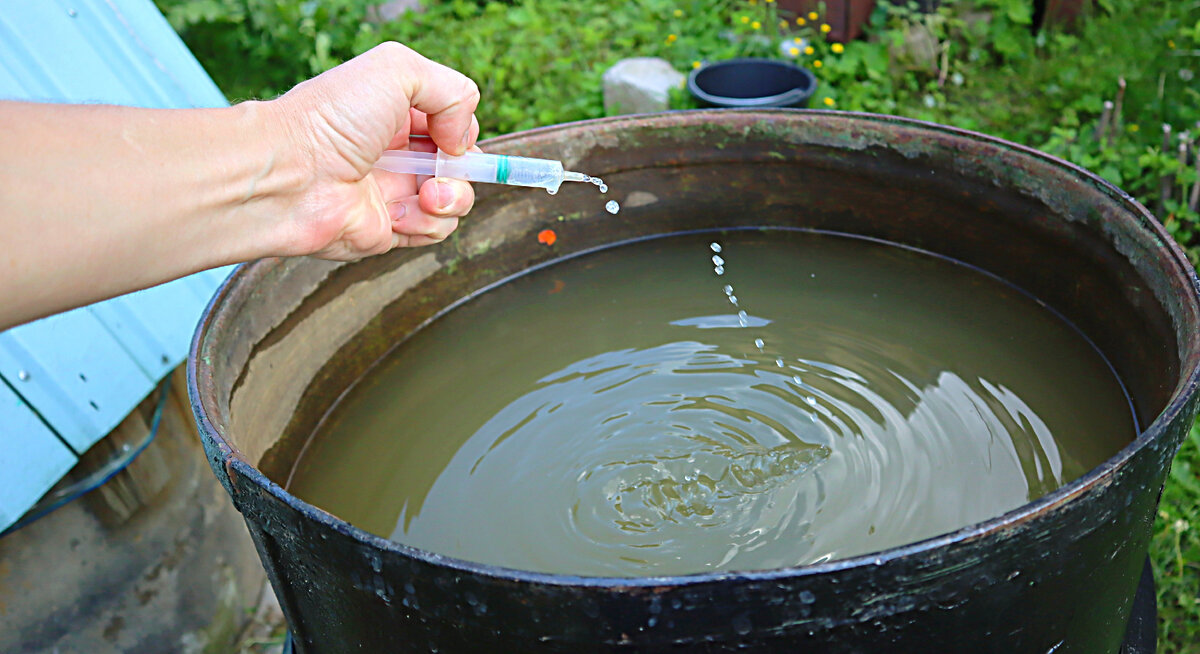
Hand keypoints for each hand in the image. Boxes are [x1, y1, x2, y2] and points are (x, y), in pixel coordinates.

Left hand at [269, 42, 480, 259]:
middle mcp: (397, 151)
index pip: (453, 122)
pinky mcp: (391, 228)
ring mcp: (395, 191)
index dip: (461, 129)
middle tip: (442, 166)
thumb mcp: (397, 70)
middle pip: (461, 163)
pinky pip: (434, 231)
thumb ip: (451, 91)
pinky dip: (426, 223)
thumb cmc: (331, 120)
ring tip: (426, 195)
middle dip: (463, 167)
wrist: (289, 177)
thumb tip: (461, 140)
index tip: (448, 134)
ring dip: (452, 197)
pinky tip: (397, 213)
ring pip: (456, 200)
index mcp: (397, 112)